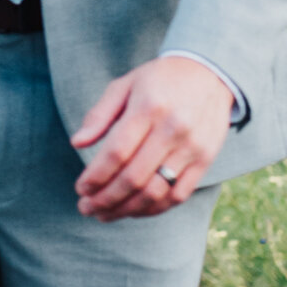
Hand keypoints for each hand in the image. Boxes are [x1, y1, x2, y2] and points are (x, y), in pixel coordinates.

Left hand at [69, 54, 233, 220]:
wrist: (209, 72)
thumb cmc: (158, 80)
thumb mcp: (125, 85)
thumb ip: (99, 115)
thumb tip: (77, 144)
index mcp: (148, 107)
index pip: (117, 152)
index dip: (95, 176)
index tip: (80, 189)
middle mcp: (172, 129)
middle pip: (134, 177)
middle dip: (105, 199)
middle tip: (85, 208)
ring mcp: (192, 147)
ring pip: (156, 192)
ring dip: (126, 210)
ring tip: (104, 214)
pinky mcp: (205, 160)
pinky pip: (178, 195)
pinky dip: (153, 209)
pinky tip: (133, 210)